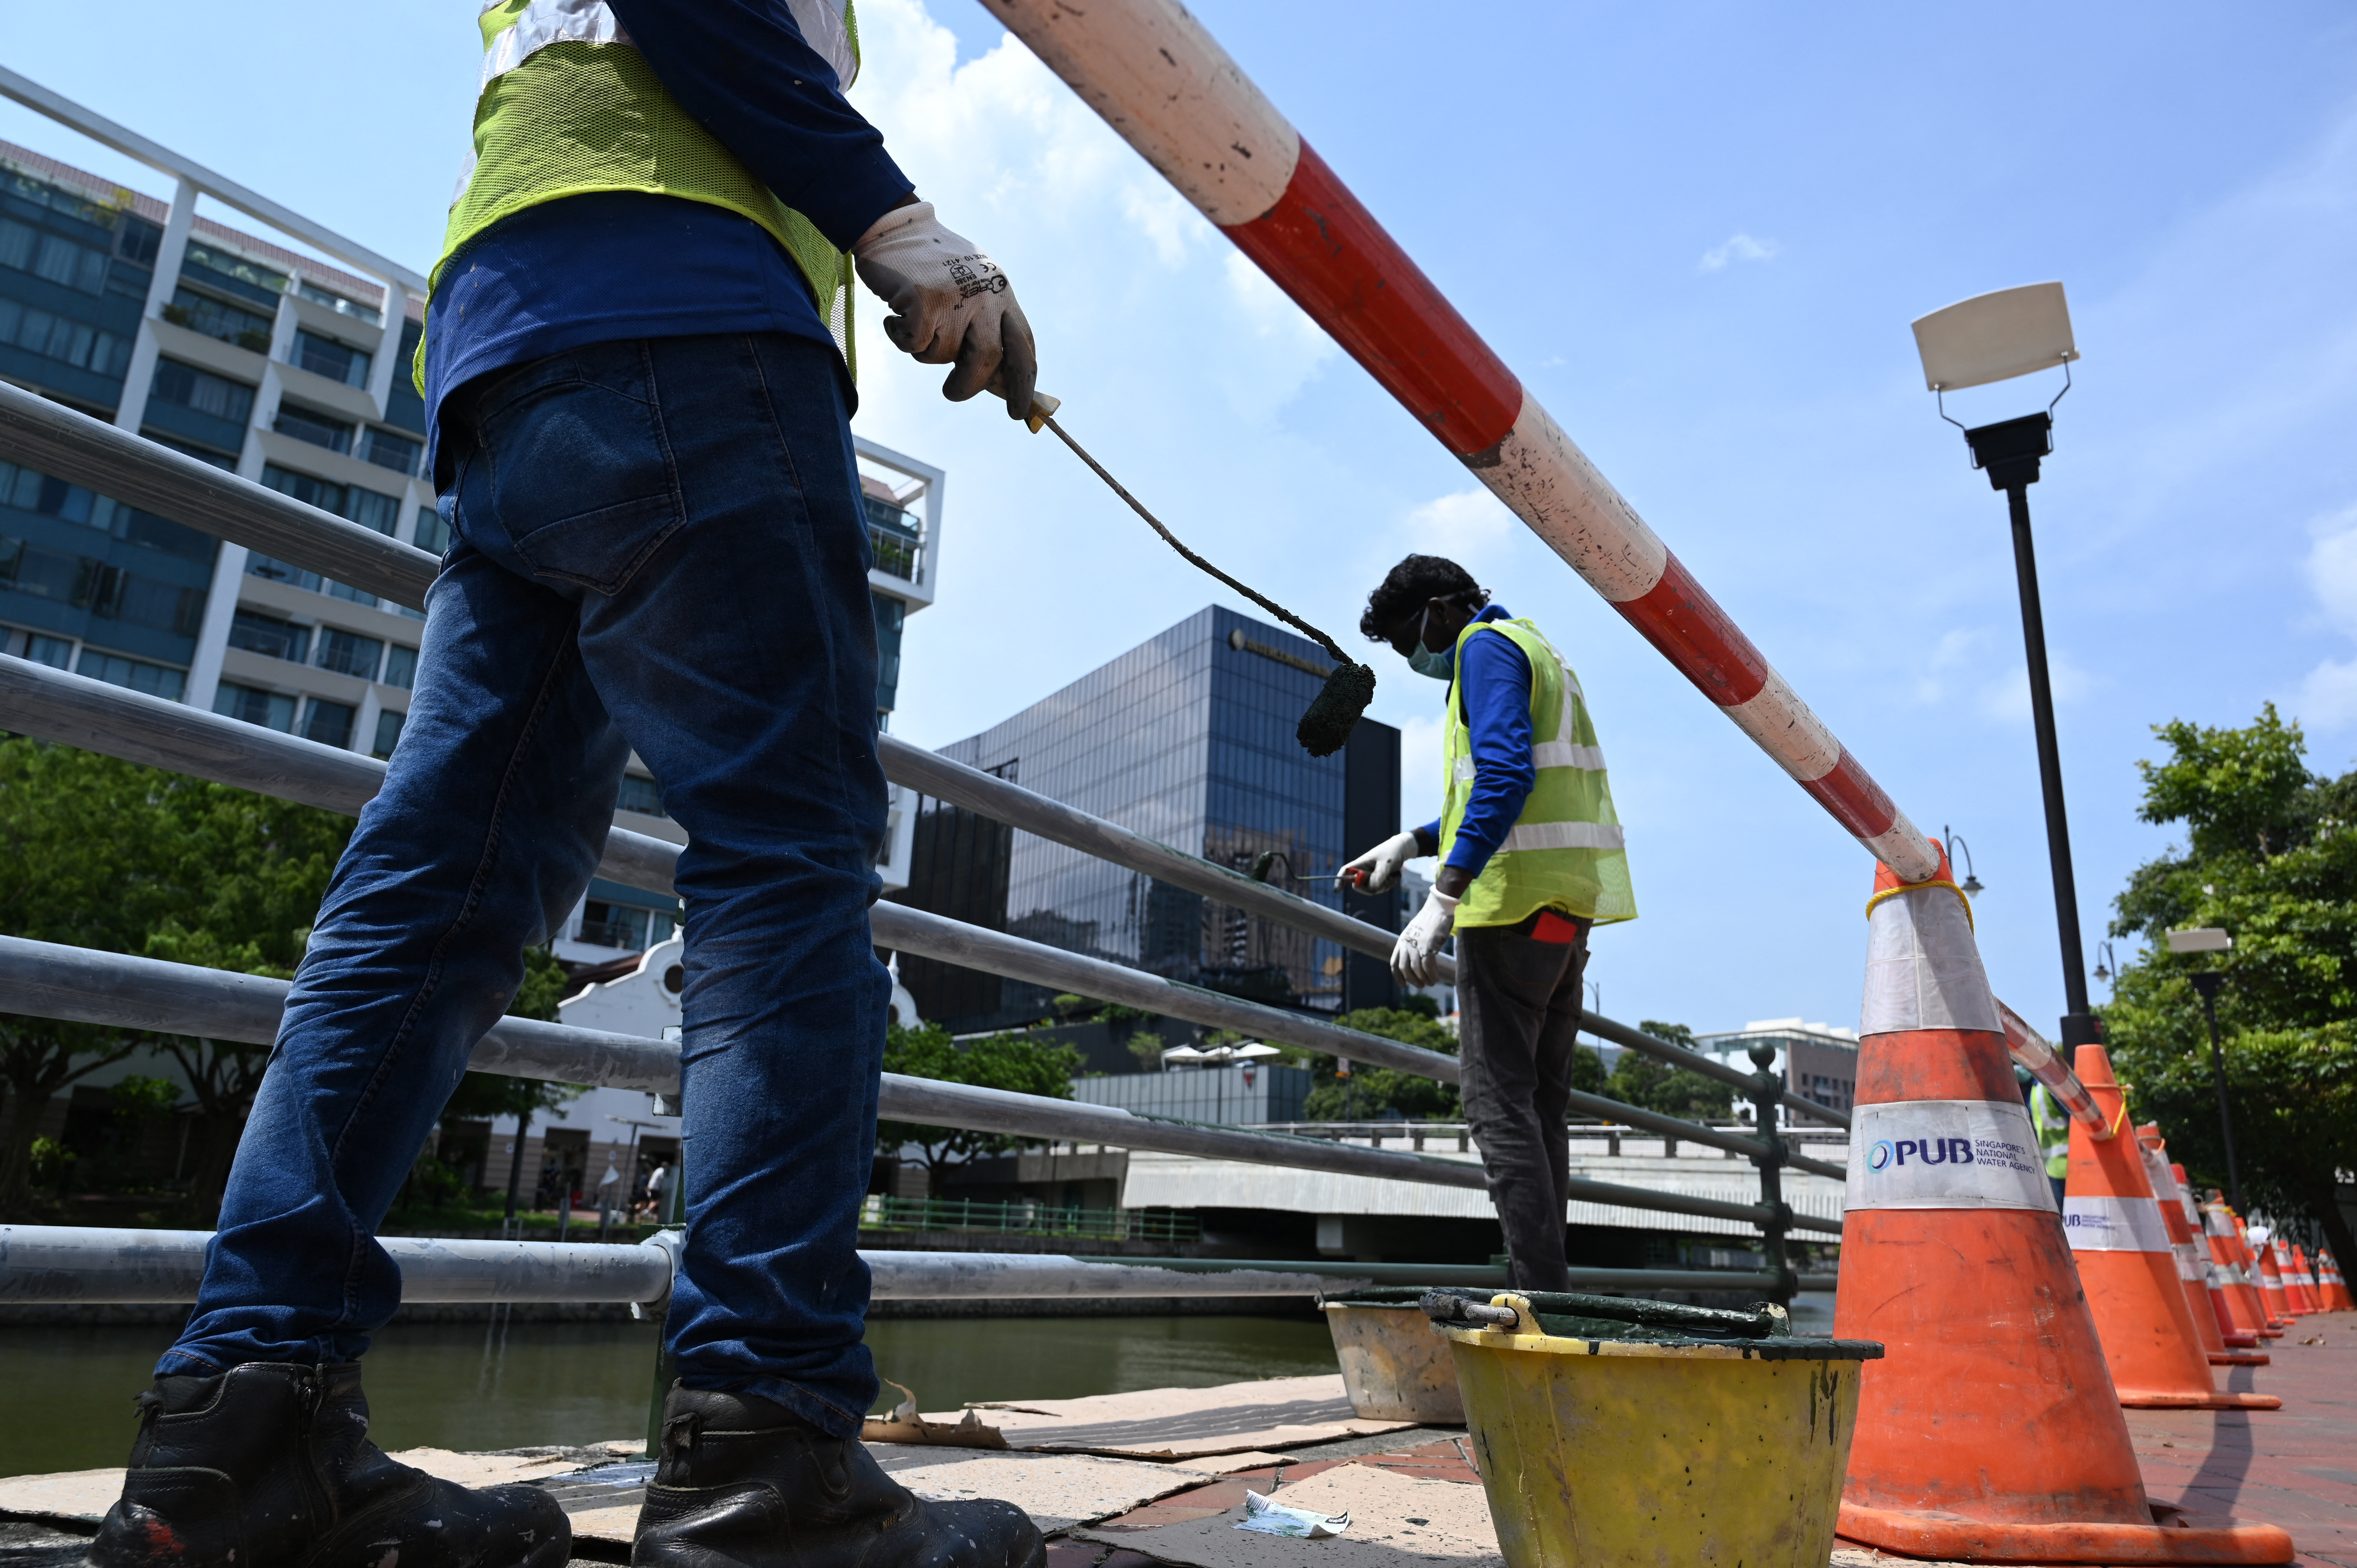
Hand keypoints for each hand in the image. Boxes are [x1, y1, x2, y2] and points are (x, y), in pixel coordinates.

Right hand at [853, 201, 1037, 413]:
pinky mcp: (924, 302)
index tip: (1019, 411)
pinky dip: (900, 337)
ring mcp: (956, 298)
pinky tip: (894, 315)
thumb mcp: (971, 287)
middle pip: (989, 360)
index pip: (1023, 346)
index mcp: (1002, 292)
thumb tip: (999, 384)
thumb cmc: (930, 266)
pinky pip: (914, 346)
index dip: (1023, 383)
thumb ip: (986, 327)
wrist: (894, 227)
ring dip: (924, 349)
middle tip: (953, 392)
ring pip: (944, 355)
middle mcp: (985, 295)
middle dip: (970, 385)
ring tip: (914, 320)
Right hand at [1343, 830, 1421, 893]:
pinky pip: (1380, 889)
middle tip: (1386, 878)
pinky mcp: (1378, 879)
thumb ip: (1379, 876)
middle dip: (1374, 886)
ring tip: (1392, 874)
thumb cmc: (1392, 852)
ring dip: (1384, 885)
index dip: (1340, 880)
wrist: (1402, 849)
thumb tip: (1372, 889)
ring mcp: (1371, 876)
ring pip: (1373, 889)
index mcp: (1361, 863)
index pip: (1346, 871)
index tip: (1338, 890)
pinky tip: (1394, 876)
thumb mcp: (1386, 864)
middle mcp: (1364, 871)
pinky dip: (1388, 884)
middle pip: (1361, 886)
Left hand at [1391, 889, 1457, 985]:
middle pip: (1404, 968)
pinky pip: (1428, 965)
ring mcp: (1417, 944)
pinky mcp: (1429, 945)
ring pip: (1416, 969)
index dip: (1398, 976)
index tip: (1403, 986)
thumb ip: (1413, 945)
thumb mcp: (1415, 933)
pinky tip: (1436, 978)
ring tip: (1431, 982)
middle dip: (1412, 980)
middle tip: (1421, 985)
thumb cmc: (1429, 921)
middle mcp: (1407, 943)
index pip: (1394, 963)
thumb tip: (1417, 961)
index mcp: (1402, 941)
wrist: (1438, 908)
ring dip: (1424, 979)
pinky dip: (1432, 975)